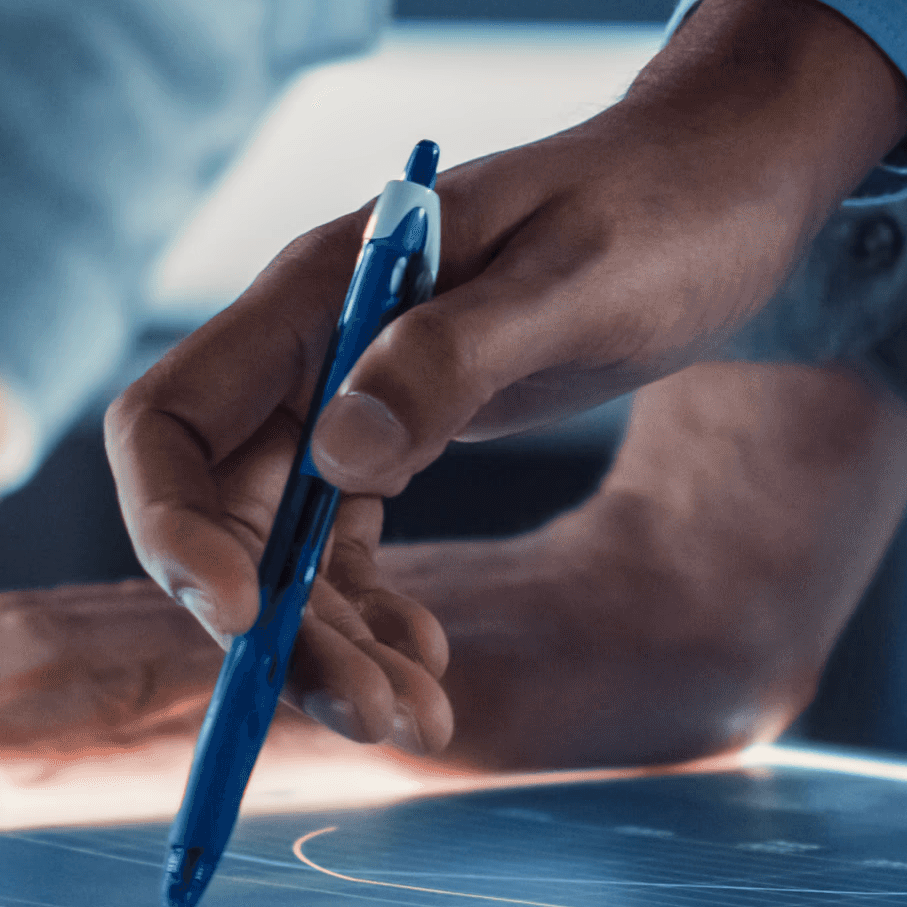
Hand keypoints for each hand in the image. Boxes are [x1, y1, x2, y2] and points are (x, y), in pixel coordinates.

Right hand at [112, 0, 906, 750]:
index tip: (242, 614)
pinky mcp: (403, 432)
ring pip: (286, 547)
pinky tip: (430, 666)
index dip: (175, 526)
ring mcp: (350, 394)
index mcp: (318, 291)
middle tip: (371, 712)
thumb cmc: (666, 209)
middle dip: (276, 623)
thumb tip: (337, 456)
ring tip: (417, 723)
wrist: (736, 183)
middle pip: (226, 512)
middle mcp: (310, 348)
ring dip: (331, 642)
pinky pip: (346, 546)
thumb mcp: (578, 282)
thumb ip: (452, 360)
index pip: (171, 422)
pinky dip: (374, 616)